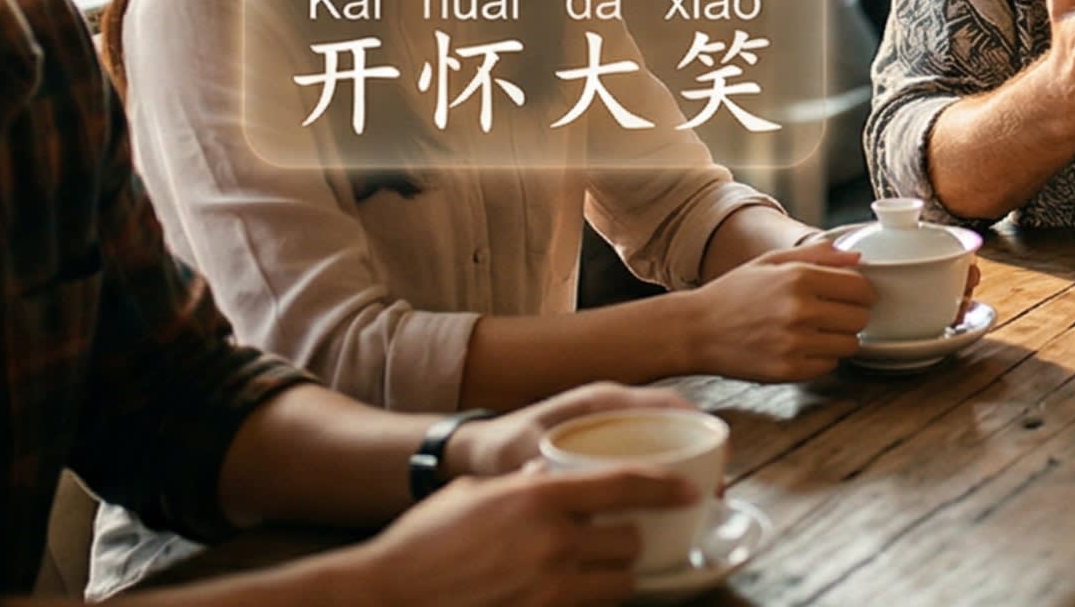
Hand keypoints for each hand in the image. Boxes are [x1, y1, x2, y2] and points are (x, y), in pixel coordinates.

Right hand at [341, 464, 696, 605]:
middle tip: (618, 542)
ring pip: (618, 585)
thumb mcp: (477, 494)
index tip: (689, 491)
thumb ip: (524, 487)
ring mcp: (547, 588)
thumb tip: (553, 480)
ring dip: (615, 579)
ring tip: (596, 574)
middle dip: (629, 544)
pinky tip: (574, 596)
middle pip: (629, 543)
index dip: (664, 487)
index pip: (624, 486)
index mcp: (538, 497)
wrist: (385, 594)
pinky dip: (590, 604)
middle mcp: (551, 542)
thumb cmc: (423, 542)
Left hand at [449, 383, 696, 477]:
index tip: (719, 451)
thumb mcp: (523, 450)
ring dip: (686, 467)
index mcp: (602, 399)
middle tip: (715, 488)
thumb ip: (542, 462)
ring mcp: (615, 429)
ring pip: (666, 442)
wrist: (480, 450)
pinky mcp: (610, 450)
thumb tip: (561, 479)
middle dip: (701, 451)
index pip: (665, 401)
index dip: (698, 423)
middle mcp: (616, 410)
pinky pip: (650, 457)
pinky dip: (665, 476)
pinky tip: (667, 505)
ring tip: (700, 500)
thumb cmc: (502, 444)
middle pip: (675, 422)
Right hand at [681, 242, 876, 382]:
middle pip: (860, 318)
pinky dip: (823, 357)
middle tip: (833, 314)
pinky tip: (803, 346)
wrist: (695, 331)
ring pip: (850, 344)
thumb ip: (817, 255)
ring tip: (817, 331)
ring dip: (840, 338)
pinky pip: (830, 365)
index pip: (861, 288)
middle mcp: (800, 311)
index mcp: (798, 278)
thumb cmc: (732, 293)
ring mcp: (794, 344)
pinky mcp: (788, 371)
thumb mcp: (770, 262)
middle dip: (852, 314)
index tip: (852, 295)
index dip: (862, 291)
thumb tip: (856, 258)